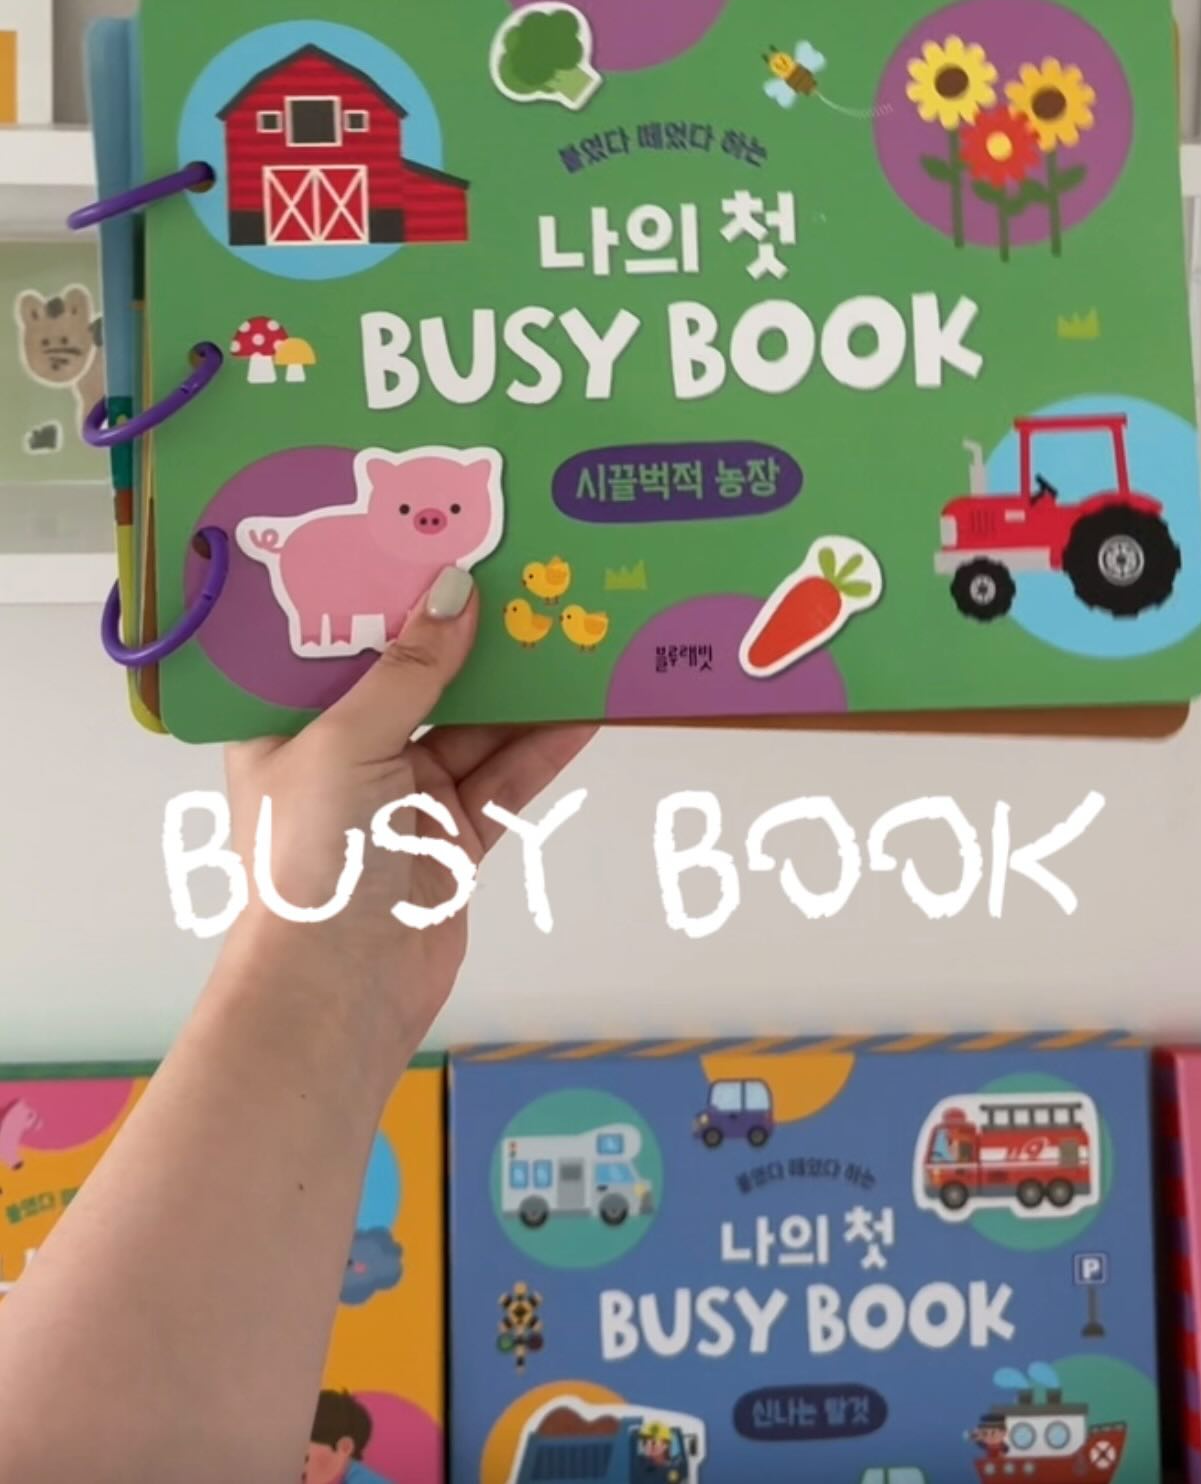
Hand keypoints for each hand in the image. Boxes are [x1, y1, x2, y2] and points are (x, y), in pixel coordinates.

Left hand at [219, 568, 595, 1090]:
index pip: (334, 639)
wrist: (339, 991)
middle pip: (415, 678)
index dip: (381, 592)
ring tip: (569, 624)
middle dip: (466, 634)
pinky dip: (543, 745)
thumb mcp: (348, 741)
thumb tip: (455, 588)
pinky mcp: (453, 838)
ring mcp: (402, 798)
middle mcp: (343, 755)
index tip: (433, 536)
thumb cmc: (313, 860)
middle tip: (521, 572)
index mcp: (287, 724)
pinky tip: (585, 706)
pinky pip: (504, 778)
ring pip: (472, 725)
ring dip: (518, 686)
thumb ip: (409, 668)